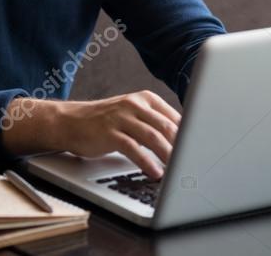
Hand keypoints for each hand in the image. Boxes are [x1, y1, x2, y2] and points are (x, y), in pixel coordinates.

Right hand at [2, 91, 180, 179]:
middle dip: (183, 146)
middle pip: (167, 126)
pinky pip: (133, 148)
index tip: (200, 150)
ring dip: (168, 155)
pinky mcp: (110, 133)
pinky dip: (147, 162)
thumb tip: (184, 140)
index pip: (175, 117)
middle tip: (193, 162)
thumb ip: (155, 122)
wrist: (70, 121)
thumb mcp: (133, 115)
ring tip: (178, 170)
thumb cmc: (105, 122)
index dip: (190, 134)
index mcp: (146, 99)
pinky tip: (155, 172)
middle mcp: (135, 105)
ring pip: (153, 137)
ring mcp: (122, 118)